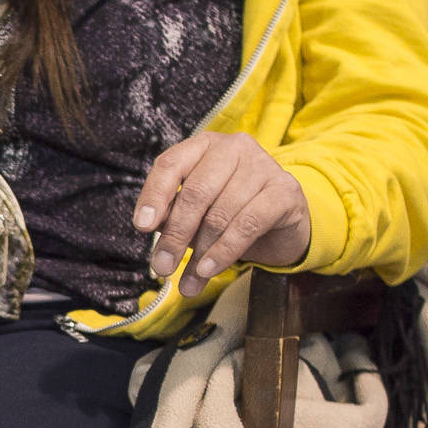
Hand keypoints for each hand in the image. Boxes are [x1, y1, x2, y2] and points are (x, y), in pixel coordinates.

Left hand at [135, 131, 311, 298]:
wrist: (283, 228)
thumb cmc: (231, 217)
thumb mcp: (196, 214)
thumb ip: (172, 214)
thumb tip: (150, 226)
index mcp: (204, 146)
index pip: (171, 164)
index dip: (154, 196)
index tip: (142, 227)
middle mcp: (234, 147)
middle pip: (196, 192)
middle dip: (176, 236)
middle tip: (163, 267)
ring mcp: (262, 165)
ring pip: (220, 213)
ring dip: (201, 254)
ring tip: (189, 282)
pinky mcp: (285, 190)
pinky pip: (248, 223)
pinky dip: (225, 250)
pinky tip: (211, 269)